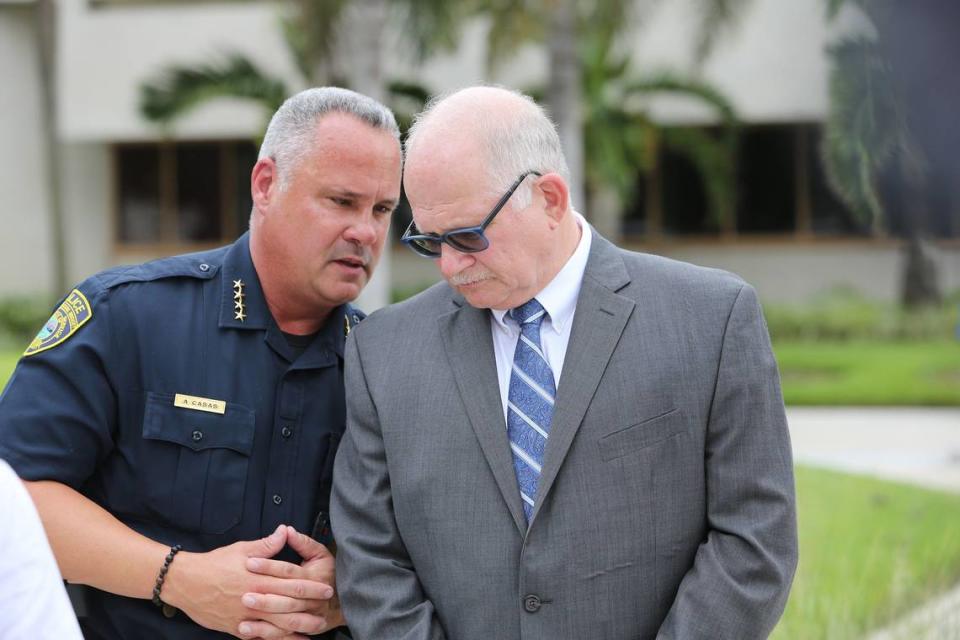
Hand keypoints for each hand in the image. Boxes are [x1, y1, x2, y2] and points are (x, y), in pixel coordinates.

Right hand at [161, 525, 331, 637]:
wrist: (185, 582)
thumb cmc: (214, 564)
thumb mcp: (241, 549)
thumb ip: (266, 545)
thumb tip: (284, 531)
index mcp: (259, 578)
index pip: (292, 583)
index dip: (312, 586)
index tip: (327, 588)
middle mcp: (256, 599)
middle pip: (290, 606)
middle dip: (311, 608)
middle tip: (326, 609)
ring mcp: (247, 616)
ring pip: (278, 626)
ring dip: (299, 627)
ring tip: (315, 628)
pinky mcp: (237, 628)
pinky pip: (262, 637)